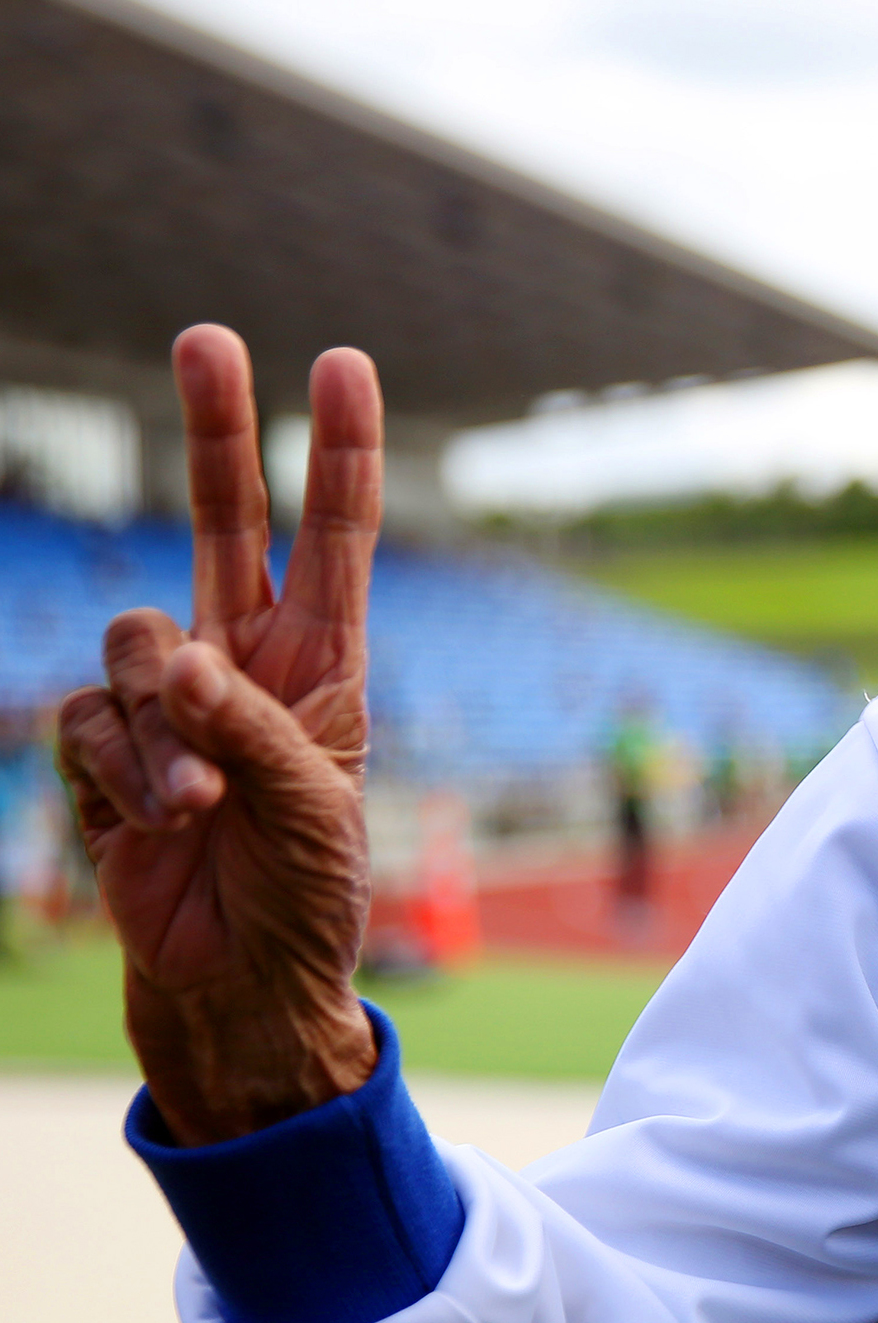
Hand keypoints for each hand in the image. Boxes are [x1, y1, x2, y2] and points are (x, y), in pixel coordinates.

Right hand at [55, 326, 383, 1142]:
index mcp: (323, 663)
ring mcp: (168, 702)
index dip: (338, 451)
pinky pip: (90, 722)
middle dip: (216, 430)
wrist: (238, 985)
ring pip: (134, 641)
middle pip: (218, 520)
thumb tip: (179, 658)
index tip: (343, 363)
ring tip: (201, 808)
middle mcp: (244, 661)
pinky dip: (123, 774)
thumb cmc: (306, 895)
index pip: (332, 536)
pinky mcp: (103, 750)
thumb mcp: (312, 806)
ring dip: (163, 727)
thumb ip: (249, 726)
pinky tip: (156, 827)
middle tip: (209, 336)